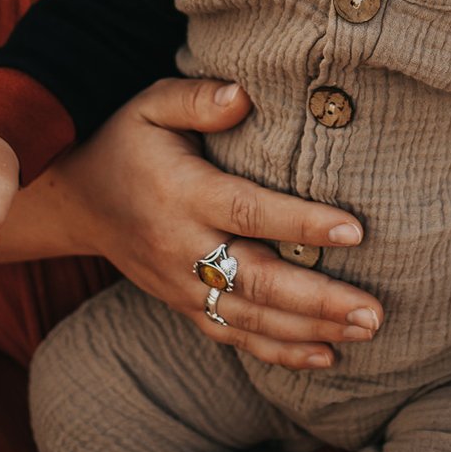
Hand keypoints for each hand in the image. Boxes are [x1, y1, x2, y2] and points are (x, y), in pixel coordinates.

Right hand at [39, 77, 385, 370]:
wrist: (75, 203)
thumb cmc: (127, 143)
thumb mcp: (150, 105)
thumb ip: (197, 98)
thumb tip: (244, 95)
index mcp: (182, 194)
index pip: (248, 212)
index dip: (301, 223)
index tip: (354, 230)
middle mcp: (181, 248)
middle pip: (257, 281)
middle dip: (319, 300)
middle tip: (374, 311)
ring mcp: (180, 285)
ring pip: (250, 319)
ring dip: (310, 330)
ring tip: (366, 331)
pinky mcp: (183, 306)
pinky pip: (232, 336)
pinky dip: (278, 352)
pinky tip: (326, 356)